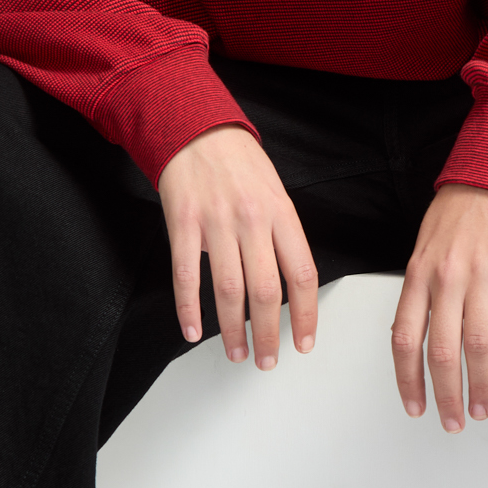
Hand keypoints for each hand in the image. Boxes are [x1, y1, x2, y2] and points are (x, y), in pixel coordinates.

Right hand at [156, 126, 317, 368]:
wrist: (195, 127)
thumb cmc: (238, 162)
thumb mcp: (275, 192)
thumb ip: (281, 235)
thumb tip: (285, 284)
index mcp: (282, 213)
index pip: (302, 274)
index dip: (305, 314)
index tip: (303, 342)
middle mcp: (252, 220)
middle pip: (266, 291)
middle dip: (267, 334)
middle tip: (267, 359)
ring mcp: (216, 223)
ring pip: (229, 290)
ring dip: (232, 330)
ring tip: (236, 353)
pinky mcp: (183, 224)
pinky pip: (186, 275)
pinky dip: (188, 309)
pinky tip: (192, 331)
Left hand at [391, 183, 487, 429]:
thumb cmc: (459, 210)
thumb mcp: (424, 247)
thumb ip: (421, 291)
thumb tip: (417, 338)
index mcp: (418, 275)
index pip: (405, 338)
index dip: (408, 379)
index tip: (415, 407)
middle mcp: (446, 278)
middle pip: (442, 351)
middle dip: (446, 394)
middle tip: (453, 422)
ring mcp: (482, 273)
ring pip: (478, 344)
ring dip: (480, 385)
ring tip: (482, 409)